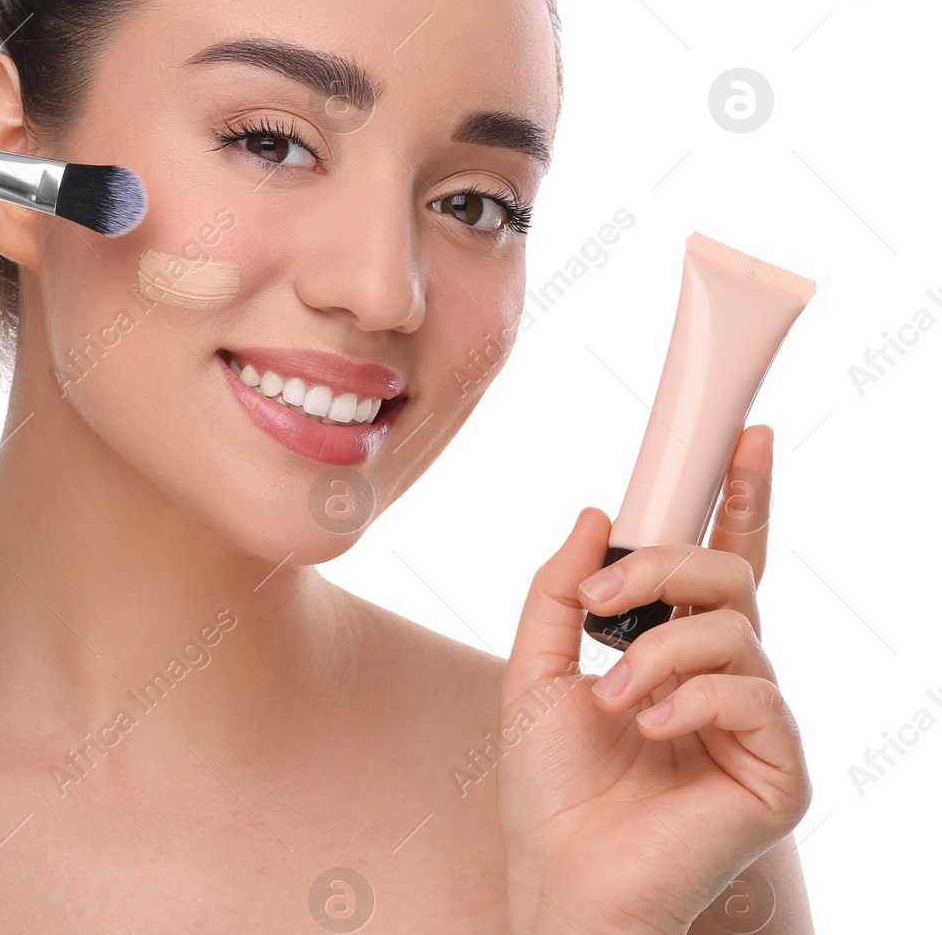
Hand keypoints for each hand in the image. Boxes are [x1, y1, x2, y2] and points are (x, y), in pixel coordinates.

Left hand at [497, 424, 811, 933]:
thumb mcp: (534, 666)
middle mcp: (724, 678)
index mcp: (674, 650)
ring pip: (736, 629)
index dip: (739, 498)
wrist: (561, 875)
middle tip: (605, 605)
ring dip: (659, 654)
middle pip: (730, 577)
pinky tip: (650, 729)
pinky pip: (756, 695)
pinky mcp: (780, 771)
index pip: (718, 561)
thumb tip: (598, 514)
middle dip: (667, 568)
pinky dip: (693, 699)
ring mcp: (757, 724)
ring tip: (611, 699)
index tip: (748, 438)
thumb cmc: (551, 785)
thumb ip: (562, 589)